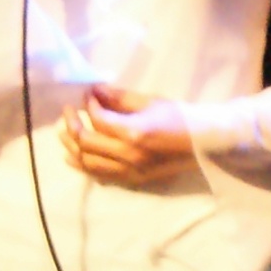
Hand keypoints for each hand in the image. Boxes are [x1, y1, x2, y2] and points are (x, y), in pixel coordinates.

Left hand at [61, 84, 197, 183]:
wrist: (206, 143)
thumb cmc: (181, 117)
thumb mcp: (151, 101)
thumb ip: (119, 98)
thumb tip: (94, 90)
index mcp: (134, 132)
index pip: (98, 119)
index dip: (88, 105)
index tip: (88, 95)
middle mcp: (129, 155)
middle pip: (86, 142)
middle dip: (72, 124)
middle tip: (69, 111)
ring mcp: (131, 171)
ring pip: (88, 163)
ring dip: (72, 147)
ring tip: (64, 133)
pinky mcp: (134, 180)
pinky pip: (101, 176)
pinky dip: (84, 167)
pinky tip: (73, 158)